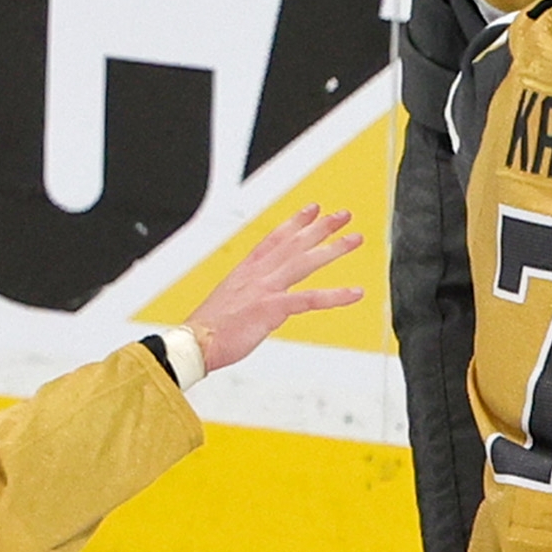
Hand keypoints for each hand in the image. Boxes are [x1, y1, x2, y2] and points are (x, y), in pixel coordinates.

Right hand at [184, 205, 362, 372]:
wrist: (196, 343)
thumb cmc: (211, 329)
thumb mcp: (231, 301)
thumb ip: (251, 294)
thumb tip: (263, 300)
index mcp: (247, 270)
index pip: (275, 238)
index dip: (296, 222)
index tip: (312, 209)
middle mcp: (258, 273)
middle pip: (295, 243)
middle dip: (321, 227)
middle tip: (343, 215)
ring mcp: (265, 288)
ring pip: (305, 262)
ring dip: (333, 249)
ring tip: (355, 239)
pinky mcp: (272, 308)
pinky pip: (309, 298)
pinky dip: (334, 295)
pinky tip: (354, 293)